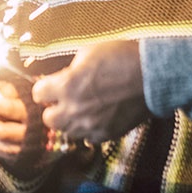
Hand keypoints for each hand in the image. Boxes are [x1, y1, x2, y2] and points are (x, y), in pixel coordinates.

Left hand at [31, 40, 147, 143]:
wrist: (153, 76)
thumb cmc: (121, 58)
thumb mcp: (88, 53)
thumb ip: (69, 70)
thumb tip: (61, 78)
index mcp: (67, 85)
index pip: (38, 94)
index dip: (44, 89)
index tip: (49, 87)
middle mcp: (75, 109)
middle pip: (49, 120)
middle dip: (53, 109)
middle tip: (63, 101)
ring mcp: (91, 125)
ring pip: (68, 132)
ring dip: (70, 121)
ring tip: (81, 109)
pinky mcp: (107, 134)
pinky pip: (88, 140)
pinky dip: (89, 131)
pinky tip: (96, 118)